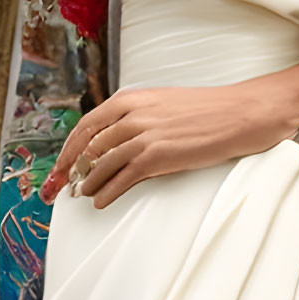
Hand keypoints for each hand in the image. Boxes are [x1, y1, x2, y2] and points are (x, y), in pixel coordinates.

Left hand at [40, 83, 298, 208]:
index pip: (86, 124)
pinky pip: (122, 179)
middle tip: (64, 183)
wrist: (238, 114)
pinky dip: (107, 192)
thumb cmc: (203, 109)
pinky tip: (101, 201)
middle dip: (73, 167)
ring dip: (88, 182)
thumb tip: (109, 138)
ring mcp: (143, 136)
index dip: (70, 146)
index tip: (61, 162)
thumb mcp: (160, 102)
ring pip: (101, 163)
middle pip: (89, 145)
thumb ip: (133, 116)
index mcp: (129, 99)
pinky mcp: (157, 157)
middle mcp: (131, 115)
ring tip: (82, 194)